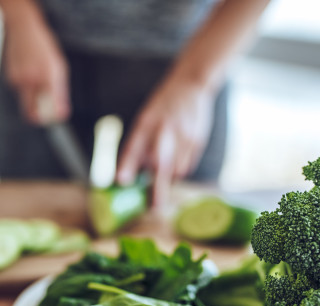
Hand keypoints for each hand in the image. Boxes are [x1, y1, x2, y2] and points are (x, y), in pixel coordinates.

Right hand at [1, 5, 69, 123]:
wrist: (23, 28)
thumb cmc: (43, 47)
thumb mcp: (59, 68)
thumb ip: (60, 93)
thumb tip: (63, 113)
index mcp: (46, 77)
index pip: (48, 108)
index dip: (51, 118)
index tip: (56, 118)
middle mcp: (31, 80)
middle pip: (32, 113)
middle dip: (40, 116)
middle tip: (48, 113)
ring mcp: (18, 80)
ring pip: (26, 102)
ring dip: (34, 98)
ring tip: (39, 80)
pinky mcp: (10, 79)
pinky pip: (21, 92)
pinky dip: (27, 88)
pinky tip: (30, 73)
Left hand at [116, 74, 215, 207]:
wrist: (192, 85)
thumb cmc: (163, 106)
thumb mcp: (146, 119)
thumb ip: (139, 145)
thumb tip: (129, 175)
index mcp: (147, 121)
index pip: (135, 145)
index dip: (128, 164)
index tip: (121, 181)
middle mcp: (165, 129)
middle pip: (161, 164)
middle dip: (158, 187)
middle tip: (154, 206)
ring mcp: (184, 136)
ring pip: (176, 170)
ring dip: (168, 179)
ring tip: (162, 179)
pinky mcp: (197, 142)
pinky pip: (186, 166)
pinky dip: (178, 170)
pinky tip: (176, 160)